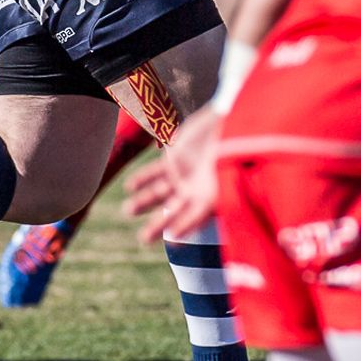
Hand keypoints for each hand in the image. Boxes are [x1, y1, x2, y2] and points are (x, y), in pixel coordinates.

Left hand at [124, 108, 224, 243]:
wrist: (226, 121)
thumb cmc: (231, 148)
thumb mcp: (228, 173)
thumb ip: (219, 199)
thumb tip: (218, 220)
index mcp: (212, 198)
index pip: (195, 218)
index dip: (185, 228)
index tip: (172, 237)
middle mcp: (195, 192)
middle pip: (174, 212)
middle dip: (159, 225)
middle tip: (144, 239)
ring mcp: (182, 177)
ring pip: (159, 194)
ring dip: (144, 202)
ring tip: (128, 210)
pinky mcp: (172, 162)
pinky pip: (154, 173)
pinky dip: (142, 178)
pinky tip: (130, 187)